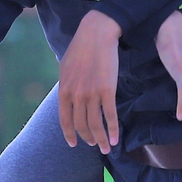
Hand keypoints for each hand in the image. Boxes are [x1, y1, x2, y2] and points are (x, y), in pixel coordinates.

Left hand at [59, 9, 122, 152]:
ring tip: (107, 147)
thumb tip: (67, 96)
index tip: (73, 144)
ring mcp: (91, 94)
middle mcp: (75, 96)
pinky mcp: (107, 90)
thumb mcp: (66, 68)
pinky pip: (110, 116)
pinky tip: (116, 138)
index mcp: (64, 91)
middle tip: (95, 145)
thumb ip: (67, 86)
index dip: (70, 134)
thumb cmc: (81, 49)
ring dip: (102, 139)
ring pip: (96, 125)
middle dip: (88, 139)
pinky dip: (114, 129)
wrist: (96, 35)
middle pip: (81, 125)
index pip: (65, 120)